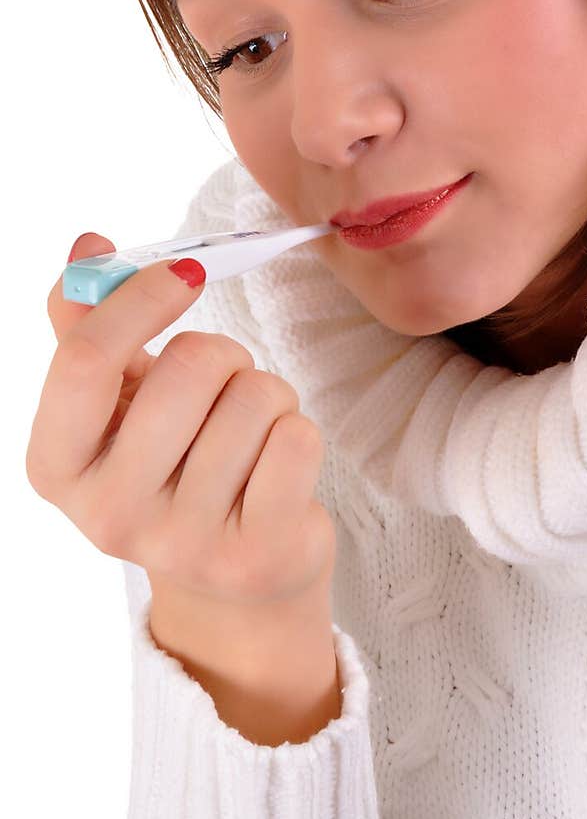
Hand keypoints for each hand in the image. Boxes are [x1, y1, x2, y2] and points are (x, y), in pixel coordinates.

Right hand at [28, 233, 335, 608]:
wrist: (231, 570)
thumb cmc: (172, 463)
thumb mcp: (117, 400)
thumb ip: (90, 324)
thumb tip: (88, 247)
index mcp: (56, 466)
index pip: (86, 360)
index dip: (141, 299)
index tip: (185, 272)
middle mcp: (109, 516)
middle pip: (188, 368)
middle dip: (223, 353)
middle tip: (222, 382)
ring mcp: (182, 545)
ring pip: (254, 397)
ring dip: (265, 396)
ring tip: (248, 435)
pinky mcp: (255, 557)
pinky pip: (297, 439)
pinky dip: (297, 431)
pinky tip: (277, 468)